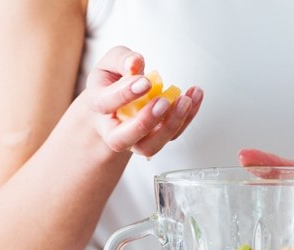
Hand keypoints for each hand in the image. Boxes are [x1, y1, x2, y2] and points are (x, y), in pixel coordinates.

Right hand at [85, 46, 203, 156]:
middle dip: (145, 121)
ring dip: (172, 124)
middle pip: (124, 138)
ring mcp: (136, 140)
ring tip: (186, 100)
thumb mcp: (111, 64)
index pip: (106, 104)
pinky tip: (195, 96)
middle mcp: (114, 131)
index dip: (125, 93)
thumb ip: (121, 60)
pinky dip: (187, 116)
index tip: (144, 81)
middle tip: (164, 101)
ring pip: (151, 145)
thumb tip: (135, 63)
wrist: (117, 106)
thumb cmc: (112, 83)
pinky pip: (173, 134)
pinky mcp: (158, 139)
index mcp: (98, 108)